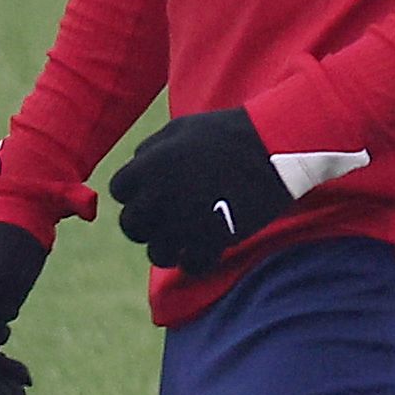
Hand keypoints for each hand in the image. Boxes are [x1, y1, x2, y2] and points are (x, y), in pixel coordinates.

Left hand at [109, 108, 297, 273]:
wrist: (275, 147)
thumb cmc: (229, 134)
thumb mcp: (182, 128)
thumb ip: (152, 149)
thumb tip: (136, 166)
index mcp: (149, 166)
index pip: (119, 190)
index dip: (135, 193)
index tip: (153, 195)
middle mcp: (160, 196)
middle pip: (132, 225)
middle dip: (146, 225)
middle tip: (167, 222)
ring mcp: (185, 222)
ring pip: (157, 253)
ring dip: (168, 249)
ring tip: (185, 242)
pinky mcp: (213, 240)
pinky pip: (192, 266)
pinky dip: (196, 262)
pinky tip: (206, 252)